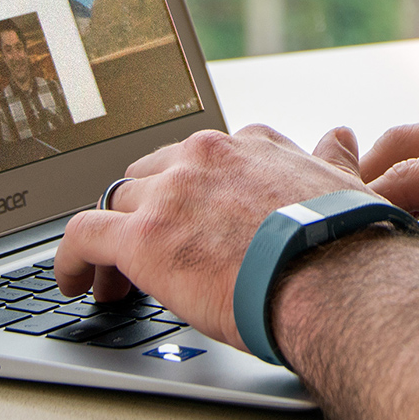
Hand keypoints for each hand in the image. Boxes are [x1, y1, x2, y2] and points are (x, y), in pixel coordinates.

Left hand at [54, 125, 367, 349]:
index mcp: (248, 146)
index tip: (188, 211)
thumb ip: (333, 160)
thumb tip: (341, 137)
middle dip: (146, 207)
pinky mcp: (141, 237)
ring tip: (114, 274)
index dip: (189, 187)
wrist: (337, 280)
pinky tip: (74, 282)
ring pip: (117, 202)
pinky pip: (82, 235)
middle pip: (151, 175)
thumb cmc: (347, 243)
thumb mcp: (347, 186)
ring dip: (113, 235)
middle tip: (149, 244)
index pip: (201, 156)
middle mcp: (204, 158)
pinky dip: (71, 258)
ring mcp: (169, 194)